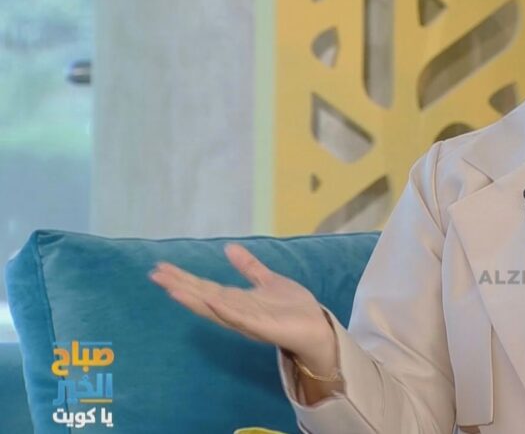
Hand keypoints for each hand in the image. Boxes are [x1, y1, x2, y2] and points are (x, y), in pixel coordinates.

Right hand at [147, 243, 333, 362]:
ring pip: (216, 308)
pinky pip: (240, 318)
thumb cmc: (293, 308)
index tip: (161, 267)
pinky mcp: (263, 327)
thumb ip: (249, 267)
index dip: (184, 278)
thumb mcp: (268, 281)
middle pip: (203, 297)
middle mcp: (236, 312)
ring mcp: (247, 320)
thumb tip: (229, 248)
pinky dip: (225, 310)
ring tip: (172, 288)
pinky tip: (211, 301)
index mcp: (237, 301)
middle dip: (180, 286)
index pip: (205, 288)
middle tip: (155, 275)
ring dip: (194, 299)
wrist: (316, 327)